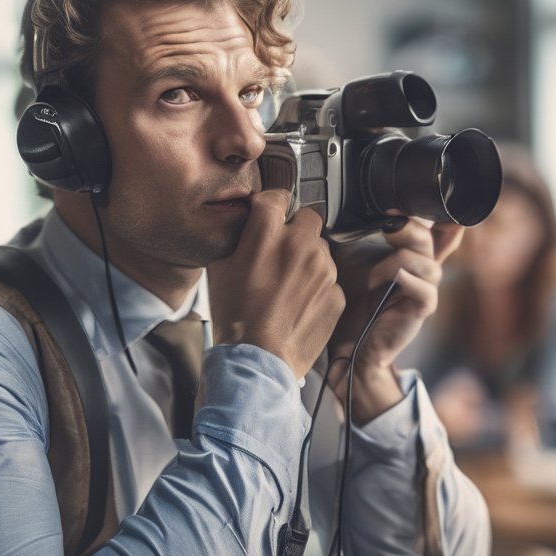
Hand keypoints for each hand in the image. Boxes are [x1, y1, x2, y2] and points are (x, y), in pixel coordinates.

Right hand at [207, 189, 345, 377]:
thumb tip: (243, 225)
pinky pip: (328, 280)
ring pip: (320, 249)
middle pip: (307, 217)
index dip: (270, 206)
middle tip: (279, 252)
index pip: (277, 195)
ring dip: (307, 259)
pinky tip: (297, 305)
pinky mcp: (336, 293)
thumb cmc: (234, 317)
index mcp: (268, 231)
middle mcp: (300, 243)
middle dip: (295, 230)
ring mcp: (323, 269)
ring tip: (286, 286)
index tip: (267, 216)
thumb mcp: (219, 268)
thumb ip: (236, 238)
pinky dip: (316, 287)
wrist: (257, 359)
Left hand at [326, 216, 464, 422]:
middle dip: (409, 225)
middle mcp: (422, 269)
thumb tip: (337, 199)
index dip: (439, 213)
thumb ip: (354, 229)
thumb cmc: (347, 298)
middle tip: (387, 219)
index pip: (439, 228)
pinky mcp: (421, 309)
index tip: (412, 198)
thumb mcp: (346, 254)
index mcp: (410, 254)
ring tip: (371, 272)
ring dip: (396, 258)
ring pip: (425, 260)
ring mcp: (424, 289)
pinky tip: (380, 282)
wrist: (345, 343)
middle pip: (431, 236)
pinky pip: (424, 287)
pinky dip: (401, 279)